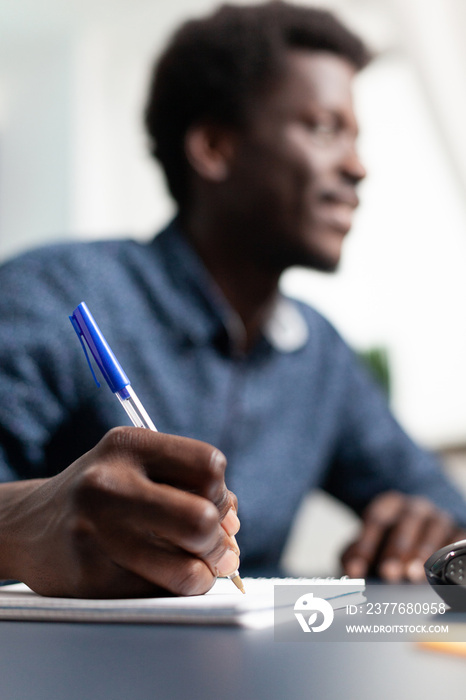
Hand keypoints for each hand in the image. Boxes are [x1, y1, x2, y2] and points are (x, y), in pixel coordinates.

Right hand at [0, 427, 239, 597]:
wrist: (30, 525)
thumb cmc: (101, 492)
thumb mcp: (138, 465)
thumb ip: (190, 485)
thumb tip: (233, 527)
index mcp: (127, 445)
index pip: (209, 465)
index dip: (221, 491)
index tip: (211, 504)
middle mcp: (108, 484)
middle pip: (202, 519)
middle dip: (220, 541)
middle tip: (217, 548)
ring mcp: (96, 534)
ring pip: (188, 569)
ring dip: (204, 575)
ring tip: (197, 569)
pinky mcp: (90, 578)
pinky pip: (160, 593)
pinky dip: (173, 589)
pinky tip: (159, 576)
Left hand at [341, 491, 465, 581]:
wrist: (423, 533)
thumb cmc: (389, 543)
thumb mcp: (368, 543)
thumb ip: (355, 555)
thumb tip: (352, 571)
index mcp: (389, 504)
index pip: (376, 520)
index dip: (365, 546)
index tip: (356, 571)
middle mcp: (416, 507)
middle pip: (406, 523)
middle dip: (396, 549)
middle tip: (388, 573)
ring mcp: (440, 519)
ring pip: (434, 531)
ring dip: (424, 554)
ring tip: (413, 576)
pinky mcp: (459, 531)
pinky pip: (459, 541)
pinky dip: (451, 555)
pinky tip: (442, 574)